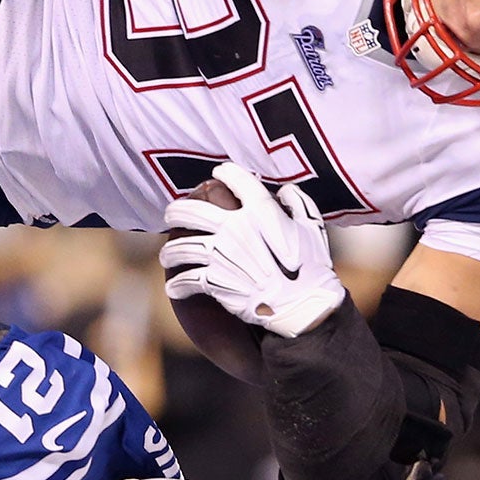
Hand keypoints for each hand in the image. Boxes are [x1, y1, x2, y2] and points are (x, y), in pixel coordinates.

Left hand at [160, 163, 345, 338]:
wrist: (302, 305)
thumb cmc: (311, 266)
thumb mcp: (312, 227)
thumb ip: (297, 203)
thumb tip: (284, 190)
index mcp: (261, 211)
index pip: (235, 180)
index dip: (224, 174)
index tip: (217, 174)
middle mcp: (236, 228)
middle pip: (190, 212)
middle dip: (175, 212)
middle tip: (172, 215)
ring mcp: (222, 255)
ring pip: (180, 248)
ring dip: (169, 252)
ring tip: (167, 256)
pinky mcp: (215, 281)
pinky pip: (186, 280)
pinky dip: (177, 285)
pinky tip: (173, 287)